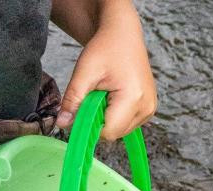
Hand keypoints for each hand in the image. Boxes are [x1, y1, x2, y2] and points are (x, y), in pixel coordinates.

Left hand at [53, 0, 156, 139]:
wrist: (124, 35)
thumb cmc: (105, 48)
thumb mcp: (84, 72)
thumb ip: (73, 100)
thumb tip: (62, 124)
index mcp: (133, 98)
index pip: (108, 132)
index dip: (90, 125)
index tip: (82, 108)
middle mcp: (147, 107)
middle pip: (115, 134)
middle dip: (99, 121)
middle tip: (94, 96)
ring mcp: (150, 109)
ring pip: (121, 131)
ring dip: (107, 119)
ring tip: (105, 94)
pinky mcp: (149, 108)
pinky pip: (128, 124)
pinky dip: (116, 116)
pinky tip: (113, 97)